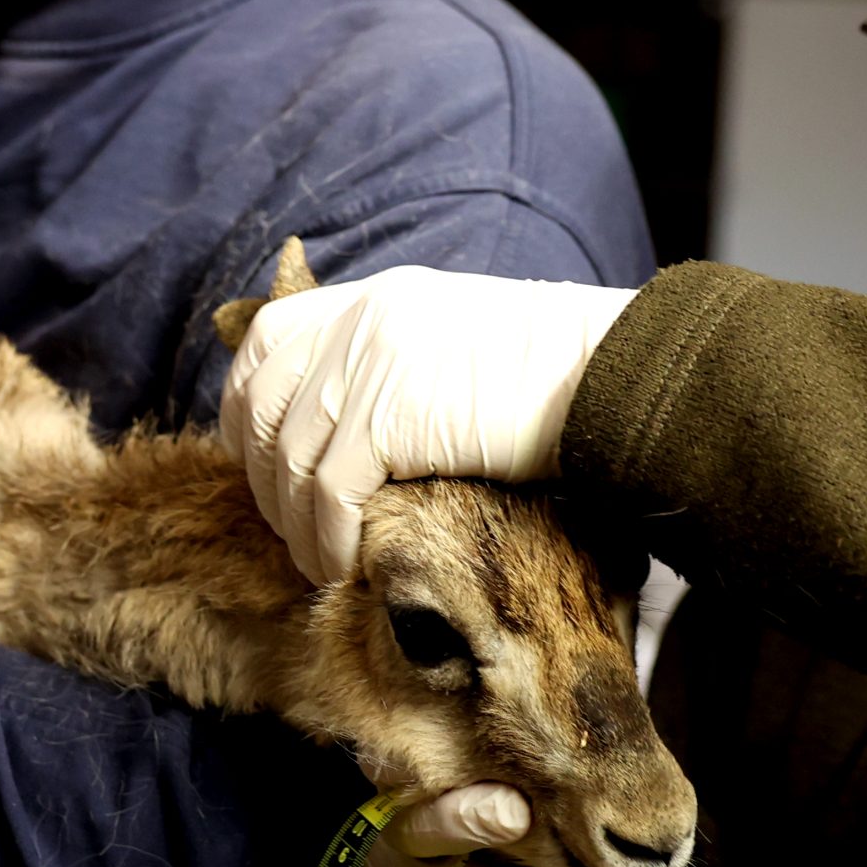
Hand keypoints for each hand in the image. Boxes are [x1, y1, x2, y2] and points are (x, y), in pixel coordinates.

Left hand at [219, 269, 636, 582]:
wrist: (612, 379)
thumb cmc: (557, 382)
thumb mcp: (455, 350)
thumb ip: (398, 369)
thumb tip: (357, 437)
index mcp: (374, 299)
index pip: (267, 342)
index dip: (253, 411)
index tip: (270, 468)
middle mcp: (358, 320)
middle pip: (260, 402)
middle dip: (264, 478)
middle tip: (293, 532)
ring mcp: (367, 363)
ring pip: (287, 458)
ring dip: (297, 525)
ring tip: (322, 566)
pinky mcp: (385, 416)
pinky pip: (327, 494)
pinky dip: (330, 540)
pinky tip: (348, 567)